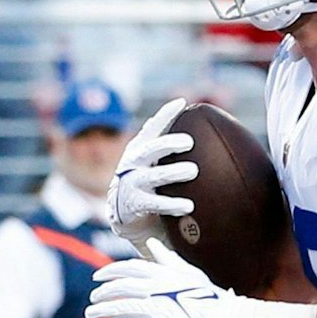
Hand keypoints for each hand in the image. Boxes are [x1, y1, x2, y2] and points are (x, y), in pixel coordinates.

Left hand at [87, 238, 238, 317]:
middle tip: (93, 299)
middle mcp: (157, 289)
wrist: (228, 317)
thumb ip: (166, 259)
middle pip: (121, 287)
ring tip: (90, 315)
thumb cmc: (209, 294)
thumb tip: (152, 244)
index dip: (109, 272)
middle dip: (103, 292)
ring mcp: (159, 308)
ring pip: (122, 307)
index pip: (128, 268)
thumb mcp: (188, 272)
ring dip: (103, 311)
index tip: (97, 277)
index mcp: (162, 273)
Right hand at [107, 98, 197, 244]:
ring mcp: (133, 183)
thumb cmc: (146, 180)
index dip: (165, 115)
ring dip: (173, 173)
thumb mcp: (150, 159)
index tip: (181, 103)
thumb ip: (163, 141)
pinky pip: (155, 203)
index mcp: (140, 149)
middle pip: (150, 150)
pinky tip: (187, 206)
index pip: (152, 128)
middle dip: (168, 144)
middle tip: (189, 142)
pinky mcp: (135, 204)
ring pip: (154, 176)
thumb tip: (186, 112)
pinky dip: (171, 204)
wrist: (125, 214)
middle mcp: (134, 163)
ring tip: (192, 170)